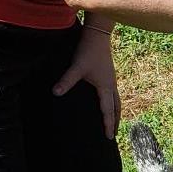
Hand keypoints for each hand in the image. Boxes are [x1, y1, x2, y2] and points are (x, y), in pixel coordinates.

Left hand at [52, 22, 119, 137]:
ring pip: (117, 100)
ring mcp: (111, 79)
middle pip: (117, 107)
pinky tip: (106, 101)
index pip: (108, 110)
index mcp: (105, 86)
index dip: (108, 124)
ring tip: (114, 121)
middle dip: (116, 121)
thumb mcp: (76, 67)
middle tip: (114, 134)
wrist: (97, 34)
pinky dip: (113, 102)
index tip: (109, 137)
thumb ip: (66, 80)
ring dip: (116, 112)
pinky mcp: (108, 74)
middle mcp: (111, 84)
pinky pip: (113, 93)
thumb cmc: (88, 51)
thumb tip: (55, 93)